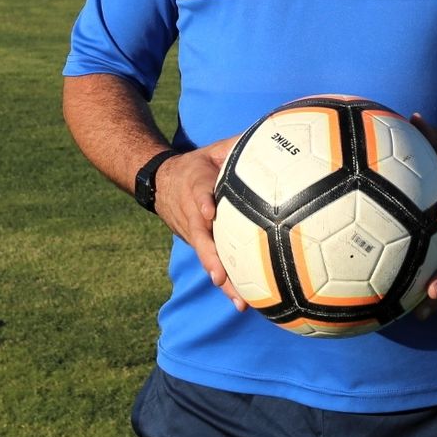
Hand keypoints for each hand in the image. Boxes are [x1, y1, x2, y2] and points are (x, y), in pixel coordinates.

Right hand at [152, 137, 247, 311]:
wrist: (158, 181)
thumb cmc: (197, 164)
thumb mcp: (214, 149)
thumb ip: (240, 144)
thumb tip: (277, 133)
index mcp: (194, 183)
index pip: (197, 191)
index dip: (203, 201)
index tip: (209, 212)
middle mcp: (191, 213)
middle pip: (200, 237)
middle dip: (211, 257)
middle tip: (221, 276)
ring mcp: (192, 233)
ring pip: (206, 258)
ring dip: (222, 280)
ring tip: (240, 302)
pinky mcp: (197, 245)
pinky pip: (212, 263)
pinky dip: (227, 283)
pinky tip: (246, 302)